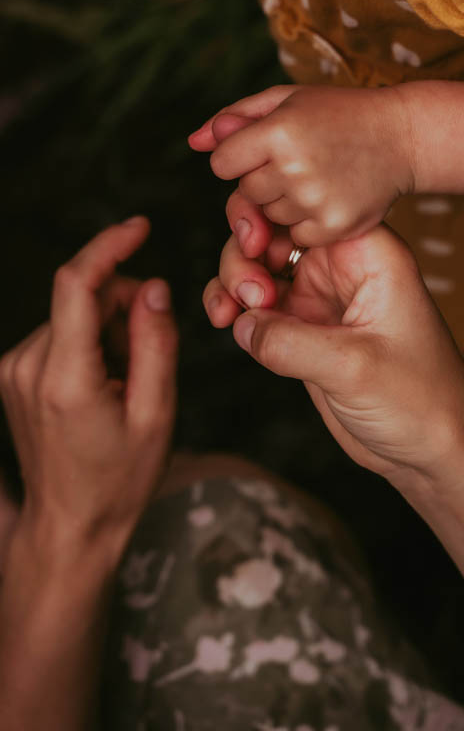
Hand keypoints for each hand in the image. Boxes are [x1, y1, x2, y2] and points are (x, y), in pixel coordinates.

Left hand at [0, 218, 177, 554]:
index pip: (76, 284)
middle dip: (125, 305)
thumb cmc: (119, 478)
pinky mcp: (14, 374)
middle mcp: (28, 366)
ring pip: (74, 315)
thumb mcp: (157, 413)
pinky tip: (106, 383)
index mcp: (65, 377)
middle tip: (153, 350)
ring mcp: (14, 370)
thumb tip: (152, 288)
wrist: (70, 526)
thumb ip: (156, 343)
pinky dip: (90, 343)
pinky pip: (61, 333)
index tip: (140, 228)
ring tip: (128, 381)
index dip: (109, 246)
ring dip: (109, 329)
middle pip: (82, 298)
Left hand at [188, 84, 415, 245]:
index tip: (266, 146)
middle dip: (263, 179)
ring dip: (285, 203)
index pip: (221, 162)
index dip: (239, 155)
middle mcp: (294, 168)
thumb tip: (192, 141)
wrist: (402, 137)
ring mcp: (316, 201)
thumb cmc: (339, 113)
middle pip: (245, 192)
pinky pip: (296, 237)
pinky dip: (308, 223)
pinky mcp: (335, 227)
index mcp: (278, 131)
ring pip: (270, 217)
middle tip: (300, 160)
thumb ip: (235, 117)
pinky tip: (331, 196)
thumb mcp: (287, 99)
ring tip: (319, 176)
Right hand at [204, 224, 463, 492]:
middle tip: (247, 294)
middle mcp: (344, 267)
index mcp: (371, 254)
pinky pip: (256, 304)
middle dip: (246, 250)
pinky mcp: (304, 329)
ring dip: (233, 280)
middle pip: (275, 229)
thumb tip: (239, 322)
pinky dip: (233, 306)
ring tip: (229, 314)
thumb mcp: (355, 367)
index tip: (253, 243)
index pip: (310, 207)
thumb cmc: (418, 400)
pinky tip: (225, 323)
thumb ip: (291, 341)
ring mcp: (321, 297)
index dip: (272, 213)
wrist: (433, 452)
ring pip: (258, 264)